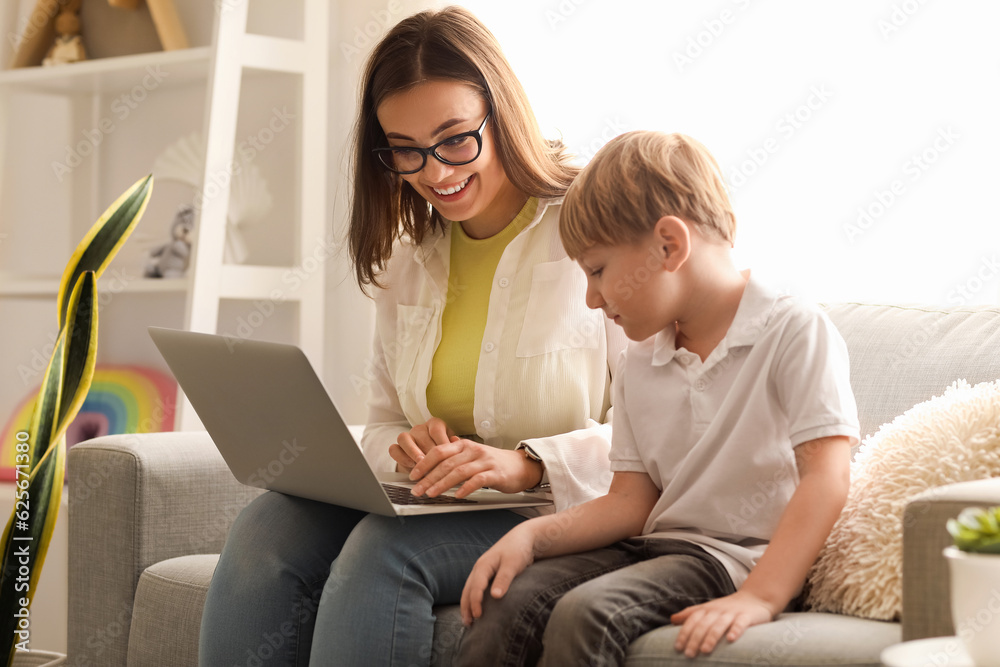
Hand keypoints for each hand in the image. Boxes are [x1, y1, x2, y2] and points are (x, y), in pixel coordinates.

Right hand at [389, 417, 455, 471]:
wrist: (428, 465)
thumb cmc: (443, 454)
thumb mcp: (452, 448)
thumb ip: (455, 446)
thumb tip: (457, 441)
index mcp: (435, 424)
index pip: (436, 429)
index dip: (442, 442)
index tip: (447, 455)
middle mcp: (420, 428)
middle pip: (421, 436)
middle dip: (429, 451)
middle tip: (435, 463)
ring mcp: (407, 436)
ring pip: (404, 438)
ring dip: (413, 452)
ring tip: (421, 463)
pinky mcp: (397, 447)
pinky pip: (394, 449)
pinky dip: (401, 458)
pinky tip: (411, 466)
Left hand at [409, 440, 541, 497]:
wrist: (520, 466)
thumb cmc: (493, 462)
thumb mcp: (471, 454)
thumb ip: (454, 453)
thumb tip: (434, 454)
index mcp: (464, 445)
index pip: (439, 451)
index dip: (424, 463)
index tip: (413, 475)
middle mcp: (473, 451)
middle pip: (446, 463)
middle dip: (428, 477)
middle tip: (417, 490)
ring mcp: (484, 461)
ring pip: (459, 472)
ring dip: (442, 484)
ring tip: (431, 494)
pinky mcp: (495, 473)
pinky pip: (478, 480)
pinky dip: (466, 488)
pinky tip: (458, 496)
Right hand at [460, 523, 537, 624]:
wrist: (523, 538)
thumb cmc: (518, 550)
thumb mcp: (513, 564)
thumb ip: (504, 579)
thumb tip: (495, 596)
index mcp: (483, 566)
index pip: (475, 587)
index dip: (475, 602)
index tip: (478, 616)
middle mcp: (479, 569)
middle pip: (467, 590)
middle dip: (466, 607)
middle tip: (468, 624)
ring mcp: (481, 571)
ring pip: (469, 590)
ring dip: (467, 605)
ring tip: (468, 621)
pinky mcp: (487, 574)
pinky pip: (475, 589)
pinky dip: (473, 600)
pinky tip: (476, 609)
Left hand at [670, 591, 775, 657]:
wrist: (755, 597)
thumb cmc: (727, 607)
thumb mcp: (708, 608)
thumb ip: (690, 614)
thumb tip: (672, 619)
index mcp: (707, 609)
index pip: (692, 620)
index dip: (684, 633)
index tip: (677, 647)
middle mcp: (718, 610)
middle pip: (704, 624)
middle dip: (695, 639)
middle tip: (688, 654)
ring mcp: (732, 613)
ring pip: (720, 625)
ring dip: (711, 637)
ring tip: (705, 650)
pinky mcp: (747, 616)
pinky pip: (741, 623)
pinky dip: (735, 630)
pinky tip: (730, 639)